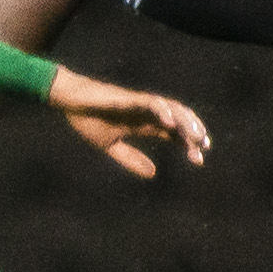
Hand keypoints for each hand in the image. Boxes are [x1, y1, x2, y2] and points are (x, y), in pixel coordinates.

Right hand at [47, 69, 206, 177]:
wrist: (69, 103)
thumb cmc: (88, 120)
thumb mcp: (110, 147)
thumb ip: (131, 159)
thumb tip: (153, 174)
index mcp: (145, 124)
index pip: (174, 133)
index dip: (188, 144)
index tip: (199, 160)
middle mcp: (147, 113)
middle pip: (179, 120)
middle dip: (193, 133)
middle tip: (203, 148)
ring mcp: (140, 104)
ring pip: (172, 108)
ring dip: (185, 121)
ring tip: (195, 136)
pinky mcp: (129, 98)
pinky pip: (151, 102)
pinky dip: (163, 110)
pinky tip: (171, 123)